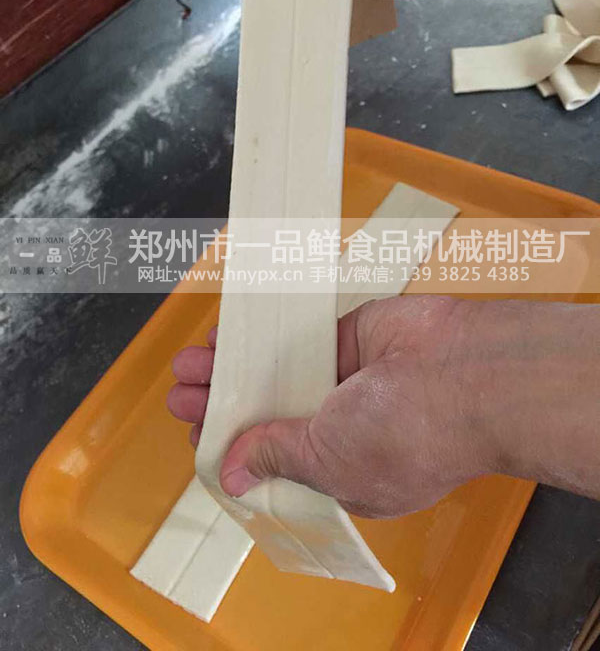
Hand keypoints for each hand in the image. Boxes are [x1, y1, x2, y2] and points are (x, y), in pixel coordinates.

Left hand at [169, 295, 599, 517]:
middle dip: (219, 404)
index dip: (230, 447)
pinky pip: (294, 336)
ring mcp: (342, 379)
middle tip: (179, 393)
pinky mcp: (346, 337)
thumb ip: (276, 455)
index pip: (270, 462)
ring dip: (231, 368)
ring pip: (273, 373)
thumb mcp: (328, 459)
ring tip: (188, 364)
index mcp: (337, 472)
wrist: (464, 374)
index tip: (195, 434)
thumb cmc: (408, 436)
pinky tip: (228, 334)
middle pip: (264, 413)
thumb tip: (233, 474)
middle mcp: (337, 427)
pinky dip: (260, 335)